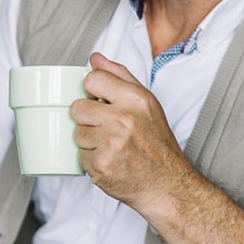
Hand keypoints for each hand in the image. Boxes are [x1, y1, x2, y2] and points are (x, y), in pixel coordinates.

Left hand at [72, 52, 194, 208]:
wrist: (167, 185)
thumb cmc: (157, 143)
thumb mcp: (147, 103)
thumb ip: (120, 76)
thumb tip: (94, 58)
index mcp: (135, 99)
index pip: (92, 80)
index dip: (92, 91)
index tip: (99, 101)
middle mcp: (123, 120)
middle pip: (77, 108)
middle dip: (87, 118)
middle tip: (106, 128)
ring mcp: (111, 144)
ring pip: (76, 133)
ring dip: (88, 141)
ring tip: (110, 146)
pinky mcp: (100, 167)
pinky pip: (79, 156)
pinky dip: (91, 160)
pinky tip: (109, 161)